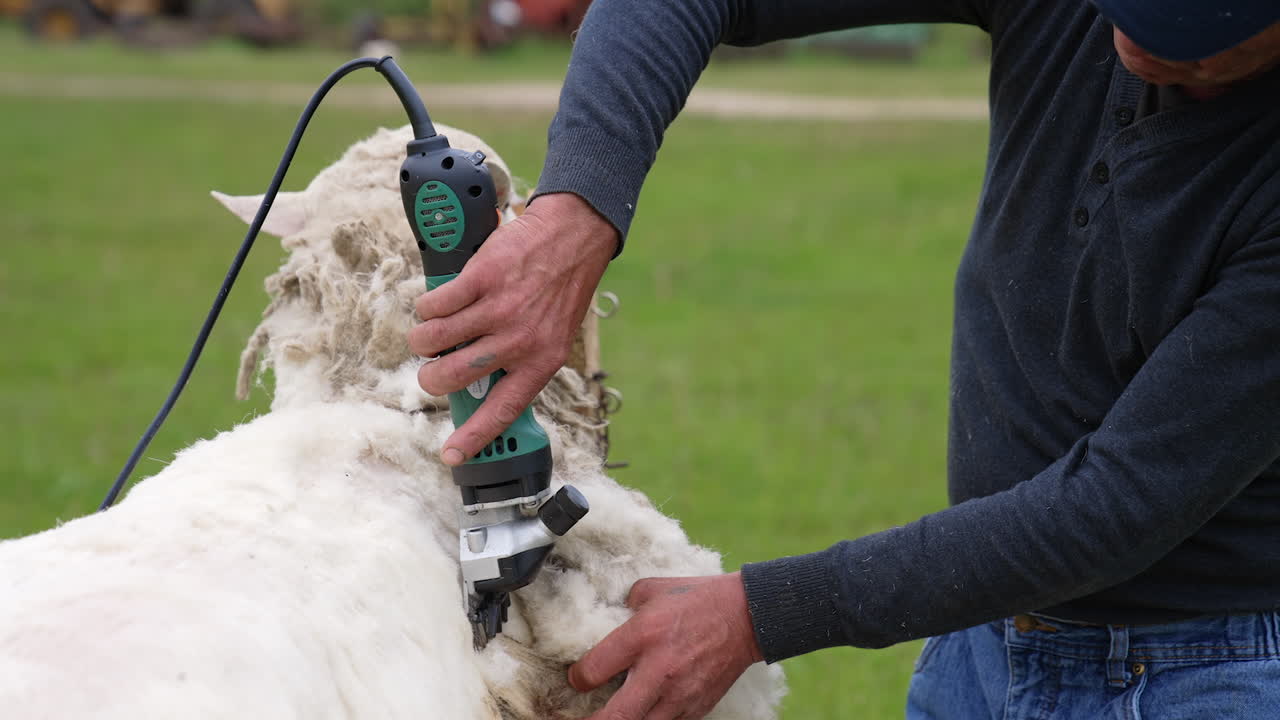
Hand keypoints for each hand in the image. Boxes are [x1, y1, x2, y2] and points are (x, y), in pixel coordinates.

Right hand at [408, 192, 616, 464]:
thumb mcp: (553, 337)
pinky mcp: (481, 279)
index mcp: (541, 362)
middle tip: (432, 369)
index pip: (503, 410)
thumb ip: (522, 361)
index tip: (451, 455)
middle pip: (452, 377)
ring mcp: (499, 309)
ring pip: (433, 340)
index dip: (473, 437)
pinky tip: (436, 303)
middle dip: (430, 378)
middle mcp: (519, 340)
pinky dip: (427, 307)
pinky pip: (434, 305)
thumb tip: (480, 385)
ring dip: (422, 339)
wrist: (573, 237)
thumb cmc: (560, 289)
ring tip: (429, 333)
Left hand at [569, 573, 763, 719]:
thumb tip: (610, 617)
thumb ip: (626, 605)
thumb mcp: (653, 589)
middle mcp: (659, 670)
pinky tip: (645, 709)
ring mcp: (679, 694)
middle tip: (581, 717)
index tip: (577, 678)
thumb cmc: (699, 598)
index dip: (577, 679)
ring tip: (614, 714)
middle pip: (614, 717)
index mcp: (643, 635)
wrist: (747, 616)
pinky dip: (651, 719)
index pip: (592, 671)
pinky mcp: (697, 708)